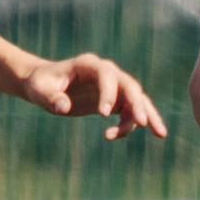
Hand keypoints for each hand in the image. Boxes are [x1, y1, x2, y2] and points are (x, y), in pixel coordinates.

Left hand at [21, 53, 168, 140]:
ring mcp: (112, 85)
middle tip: (142, 122)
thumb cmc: (41, 84)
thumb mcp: (39, 90)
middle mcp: (105, 72)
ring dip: (148, 114)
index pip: (106, 75)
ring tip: (160, 134)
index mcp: (88, 64)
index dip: (108, 92)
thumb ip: (51, 97)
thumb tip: (63, 107)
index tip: (102, 115)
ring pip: (136, 98)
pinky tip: (133, 135)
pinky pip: (130, 110)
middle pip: (128, 85)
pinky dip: (135, 123)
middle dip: (137, 103)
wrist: (44, 84)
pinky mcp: (114, 99)